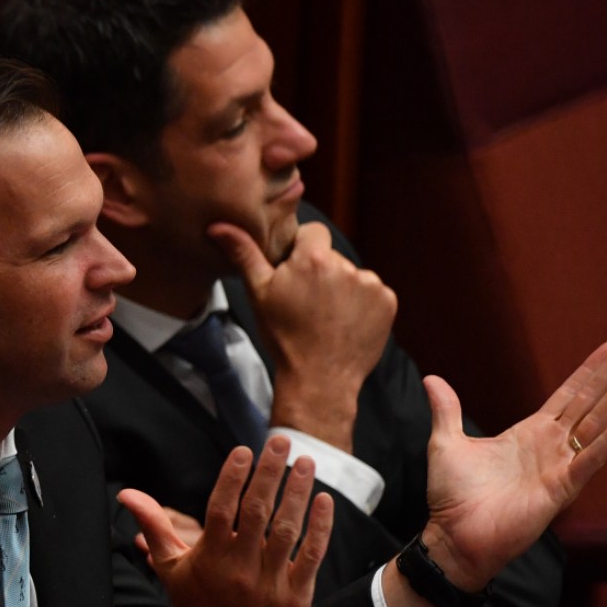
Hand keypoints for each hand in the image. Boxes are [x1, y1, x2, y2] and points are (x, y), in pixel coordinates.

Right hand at [118, 435, 332, 606]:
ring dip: (298, 492)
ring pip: (287, 529)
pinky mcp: (295, 597)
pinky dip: (319, 527)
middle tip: (280, 441)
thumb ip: (154, 524)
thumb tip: (125, 494)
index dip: (232, 477)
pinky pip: (311, 555)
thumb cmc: (194, 606)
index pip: (221, 508)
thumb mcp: (171, 566)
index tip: (244, 449)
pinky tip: (323, 500)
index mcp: (210, 558)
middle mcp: (239, 568)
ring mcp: (269, 583)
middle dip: (270, 472)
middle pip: (257, 511)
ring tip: (306, 461)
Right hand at [208, 221, 395, 452]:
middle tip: (307, 302)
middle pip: (332, 256)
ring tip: (327, 317)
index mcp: (314, 258)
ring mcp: (371, 284)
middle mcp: (347, 266)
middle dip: (321, 272)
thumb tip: (218, 226)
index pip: (313, 232)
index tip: (296, 274)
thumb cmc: (285, 338)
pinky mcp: (387, 302)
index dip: (302, 250)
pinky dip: (362, 304)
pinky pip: (373, 292)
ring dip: (342, 288)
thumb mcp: (258, 295)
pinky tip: (345, 323)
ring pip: (352, 275)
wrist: (319, 381)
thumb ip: (243, 254)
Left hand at [421, 338, 606, 590]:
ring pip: (596, 426)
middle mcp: (550, 447)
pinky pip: (589, 461)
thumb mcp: (446, 443)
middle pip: (589, 402)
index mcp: (528, 434)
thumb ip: (447, 410)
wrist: (452, 536)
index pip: (568, 395)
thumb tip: (431, 379)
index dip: (589, 371)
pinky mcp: (560, 490)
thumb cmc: (452, 496)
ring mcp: (559, 467)